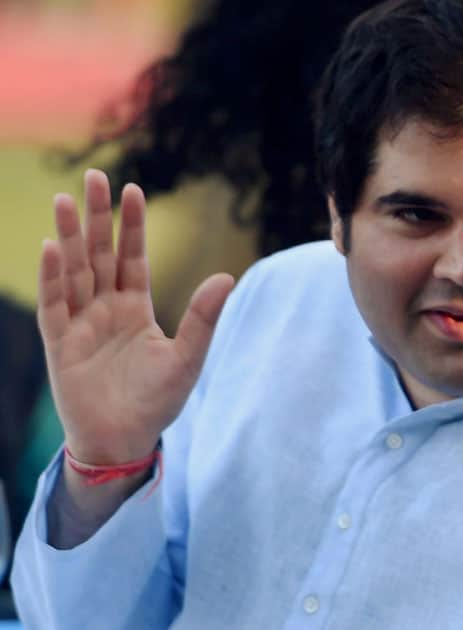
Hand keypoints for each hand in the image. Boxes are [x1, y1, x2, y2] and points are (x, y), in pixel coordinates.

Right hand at [38, 169, 233, 465]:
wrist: (123, 441)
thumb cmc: (157, 402)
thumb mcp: (187, 358)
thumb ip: (203, 318)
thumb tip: (227, 276)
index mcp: (135, 308)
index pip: (133, 258)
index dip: (132, 226)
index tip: (134, 190)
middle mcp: (105, 309)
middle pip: (100, 254)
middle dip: (98, 217)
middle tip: (94, 176)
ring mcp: (80, 324)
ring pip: (74, 271)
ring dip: (71, 237)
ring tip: (67, 199)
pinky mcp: (60, 345)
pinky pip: (55, 305)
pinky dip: (53, 278)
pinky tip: (53, 247)